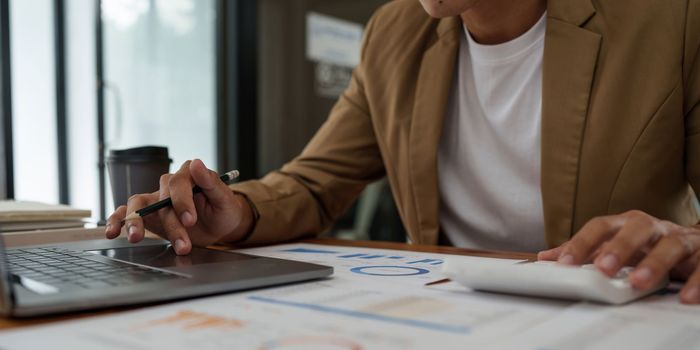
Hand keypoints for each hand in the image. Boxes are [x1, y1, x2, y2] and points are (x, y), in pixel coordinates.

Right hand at [104, 159, 253, 254]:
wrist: (220, 226)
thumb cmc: (223, 210)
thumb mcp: (225, 199)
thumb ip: (211, 182)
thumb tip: (197, 163)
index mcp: (188, 175)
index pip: (178, 182)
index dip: (182, 201)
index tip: (190, 220)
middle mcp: (169, 185)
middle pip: (161, 198)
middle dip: (169, 222)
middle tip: (181, 243)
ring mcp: (155, 199)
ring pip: (139, 205)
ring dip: (136, 222)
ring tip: (135, 238)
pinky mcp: (147, 214)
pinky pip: (126, 214)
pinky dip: (117, 221)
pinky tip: (113, 232)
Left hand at [537, 210, 699, 303]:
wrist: (694, 244)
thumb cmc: (648, 245)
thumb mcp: (615, 246)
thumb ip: (584, 251)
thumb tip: (545, 257)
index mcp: (626, 223)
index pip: (600, 226)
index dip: (582, 243)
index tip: (564, 263)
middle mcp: (653, 227)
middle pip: (635, 229)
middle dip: (618, 247)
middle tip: (603, 268)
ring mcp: (680, 238)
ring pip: (670, 245)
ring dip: (654, 263)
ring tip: (638, 282)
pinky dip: (695, 281)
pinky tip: (685, 297)